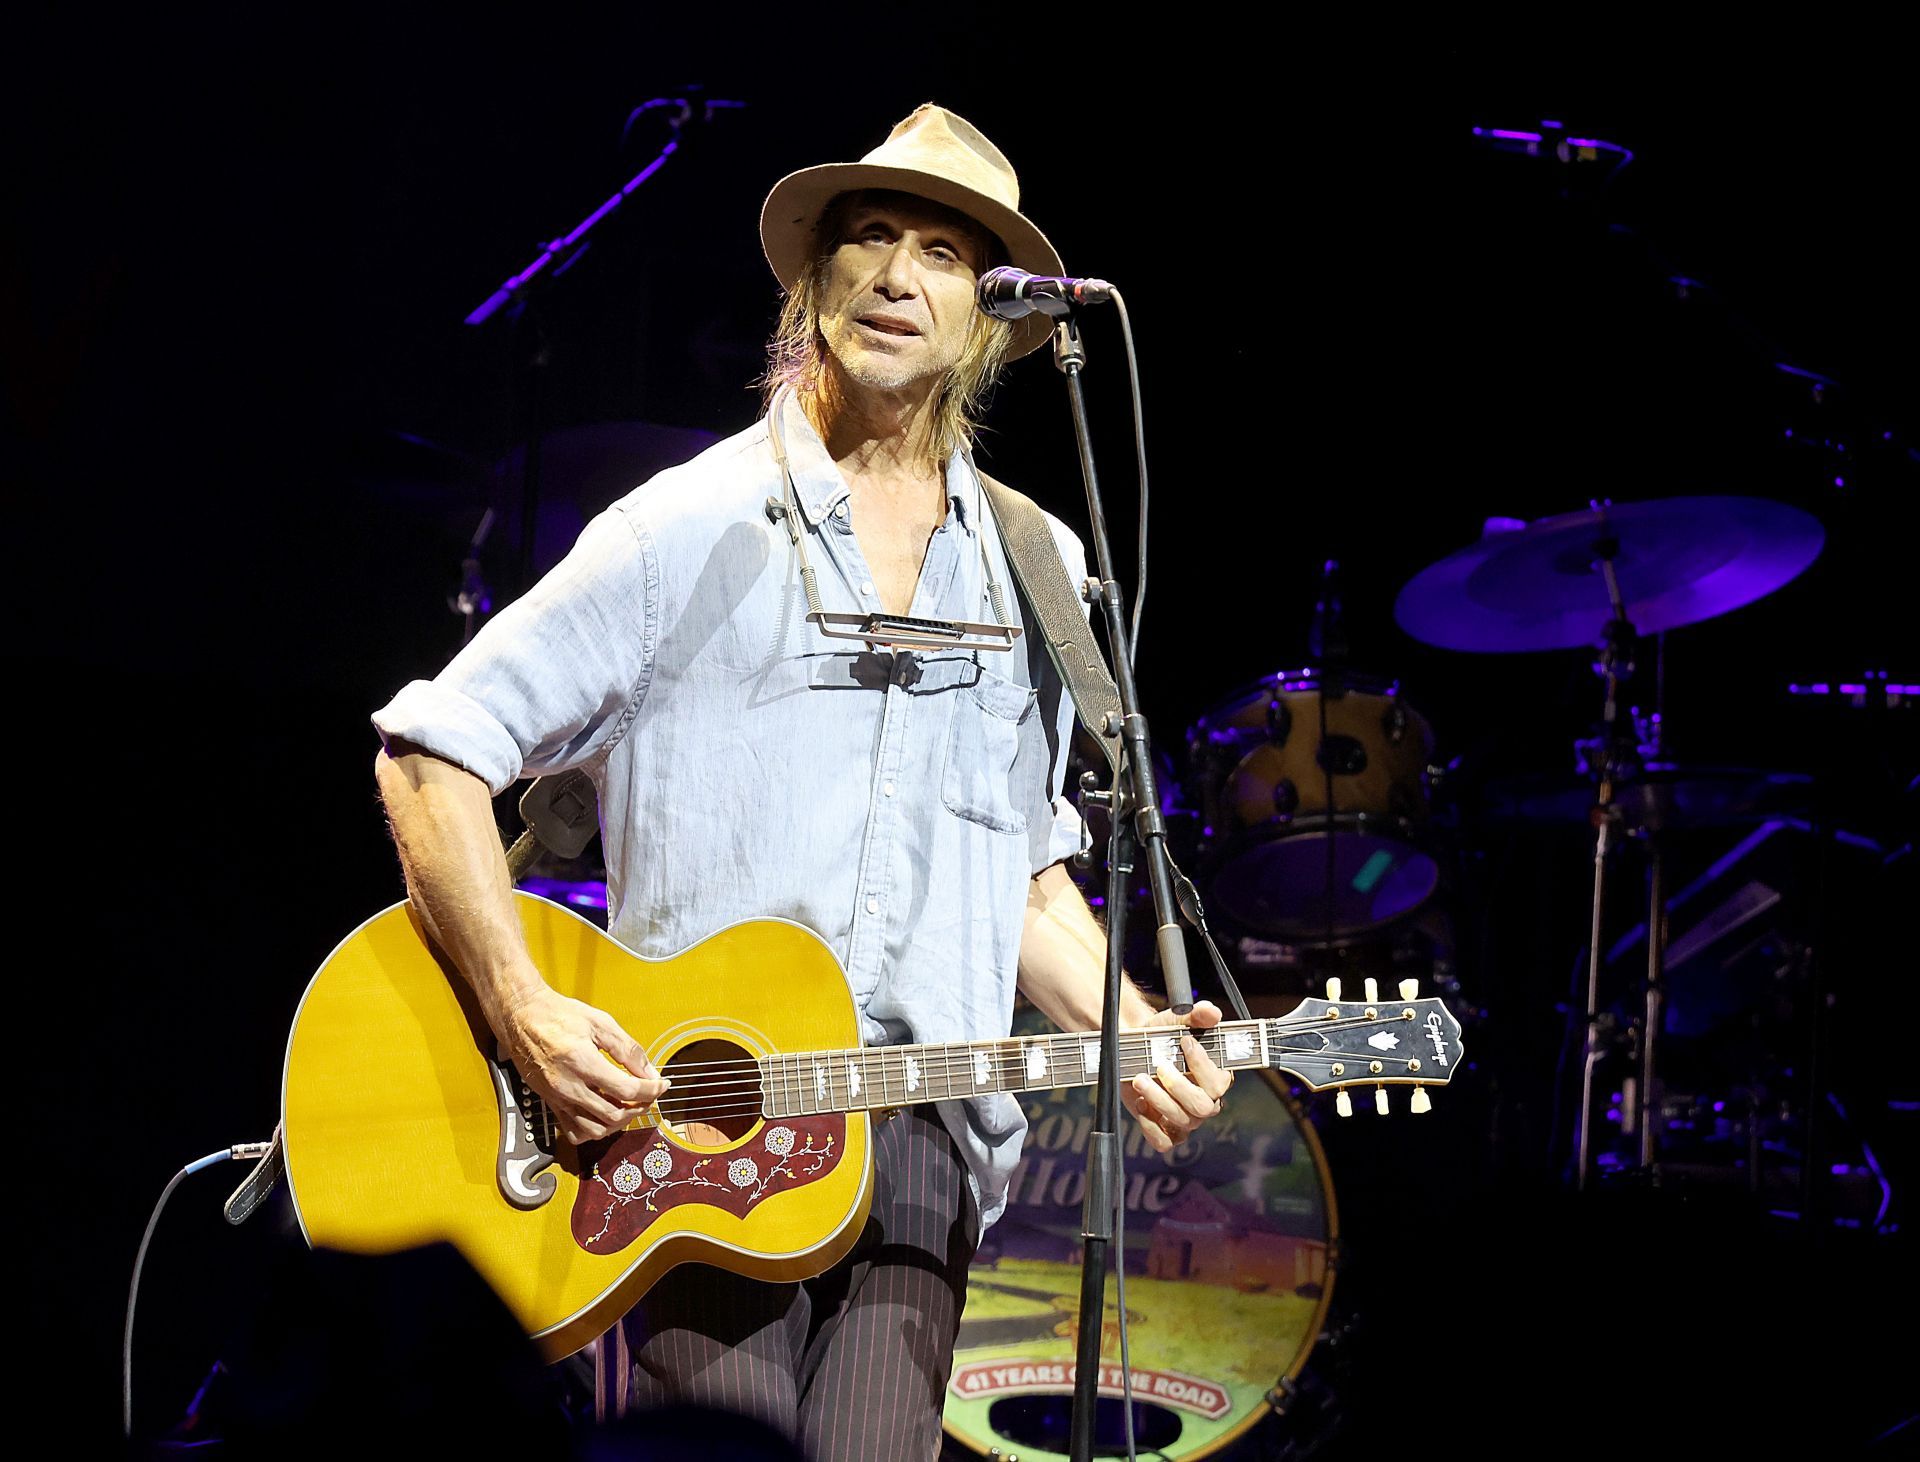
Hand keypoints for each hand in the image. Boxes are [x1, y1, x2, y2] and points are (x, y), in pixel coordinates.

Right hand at [498, 985, 668, 1144]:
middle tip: (648, 1095)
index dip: (651, 1090)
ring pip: (595, 1130)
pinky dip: (593, 1130)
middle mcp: (568, 1085)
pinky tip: (603, 1115)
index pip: (627, 1090)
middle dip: (639, 1108)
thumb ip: (628, 1049)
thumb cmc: (558, 1015)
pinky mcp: (550, 1103)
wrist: (522, 1017)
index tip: (661, 1085)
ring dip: (619, 1123)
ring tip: (629, 1106)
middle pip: (614, 1115)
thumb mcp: (600, 1022)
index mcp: (582, 1061)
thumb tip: (649, 1071)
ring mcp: (557, 1098)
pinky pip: (574, 1132)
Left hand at [1119, 1000, 1232, 1153]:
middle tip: (1159, 1066)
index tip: (1184, 1042)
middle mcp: (1205, 1102)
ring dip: (1158, 1100)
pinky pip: (1163, 1141)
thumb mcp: (1177, 1021)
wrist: (1134, 1050)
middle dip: (1178, 1087)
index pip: (1219, 1082)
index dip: (1202, 1064)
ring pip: (1182, 1122)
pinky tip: (1140, 1104)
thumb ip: (1197, 1016)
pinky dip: (1150, 1127)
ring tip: (1139, 1079)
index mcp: (1216, 1078)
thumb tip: (1212, 1012)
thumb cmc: (1162, 1037)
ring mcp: (1186, 1119)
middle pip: (1202, 1107)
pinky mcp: (1164, 1129)